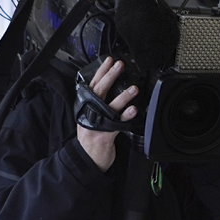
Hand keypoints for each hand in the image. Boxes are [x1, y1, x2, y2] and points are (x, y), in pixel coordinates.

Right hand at [76, 57, 137, 172]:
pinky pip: (117, 123)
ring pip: (110, 106)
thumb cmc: (91, 137)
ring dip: (123, 96)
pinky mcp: (105, 134)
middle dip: (110, 76)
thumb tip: (107, 86)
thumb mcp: (89, 116)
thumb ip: (97, 103)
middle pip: (99, 91)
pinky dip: (126, 116)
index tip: (109, 60)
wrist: (87, 159)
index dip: (100, 72)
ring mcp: (97, 123)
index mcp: (85, 107)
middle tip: (120, 66)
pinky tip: (134, 110)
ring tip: (134, 88)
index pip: (92, 85)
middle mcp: (90, 113)